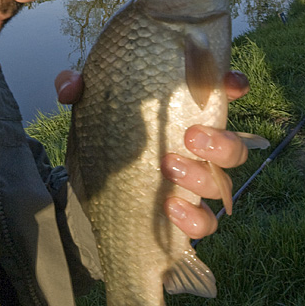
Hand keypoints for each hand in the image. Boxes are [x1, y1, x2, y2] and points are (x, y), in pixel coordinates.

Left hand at [56, 68, 249, 239]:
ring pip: (223, 182)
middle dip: (221, 141)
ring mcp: (195, 181)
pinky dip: (193, 217)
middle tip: (191, 137)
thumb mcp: (91, 104)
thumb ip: (78, 87)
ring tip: (169, 168)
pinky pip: (205, 221)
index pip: (223, 92)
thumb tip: (70, 87)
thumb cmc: (105, 129)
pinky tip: (169, 207)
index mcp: (184, 109)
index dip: (234, 85)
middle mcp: (199, 145)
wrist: (93, 179)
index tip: (229, 84)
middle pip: (234, 144)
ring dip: (201, 176)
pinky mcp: (185, 212)